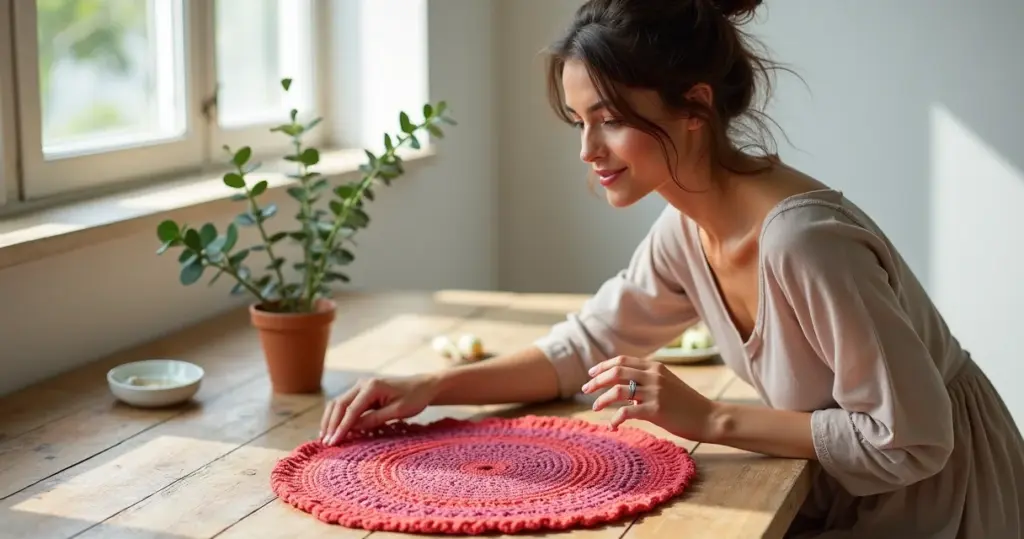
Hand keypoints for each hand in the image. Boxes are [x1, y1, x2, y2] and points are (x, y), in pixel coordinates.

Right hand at [320, 373, 439, 445]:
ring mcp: (360, 386)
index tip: (333, 442)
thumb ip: (375, 419)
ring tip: (325, 437)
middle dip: (331, 424)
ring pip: (338, 403)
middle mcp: (362, 383)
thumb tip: (353, 428)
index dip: (341, 427)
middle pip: (339, 405)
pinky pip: (345, 404)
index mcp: (372, 386)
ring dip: (330, 420)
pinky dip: (337, 416)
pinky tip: (333, 429)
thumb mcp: (397, 411)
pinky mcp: (361, 392)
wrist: (422, 386)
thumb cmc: (414, 398)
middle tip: (326, 443)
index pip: (351, 410)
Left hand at [581, 355, 718, 441]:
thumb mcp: (667, 384)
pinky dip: (615, 419)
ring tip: (594, 407)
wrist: (708, 417)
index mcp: (655, 367)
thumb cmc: (686, 404)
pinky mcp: (656, 410)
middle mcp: (654, 376)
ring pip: (618, 390)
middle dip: (597, 381)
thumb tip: (622, 388)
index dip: (603, 366)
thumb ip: (647, 381)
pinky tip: (612, 425)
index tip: (590, 375)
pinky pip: (626, 412)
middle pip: (616, 372)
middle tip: (585, 390)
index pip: (622, 361)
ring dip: (602, 399)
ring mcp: (655, 392)